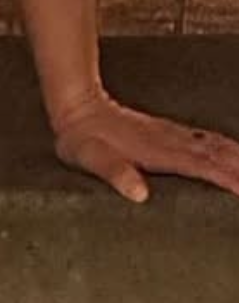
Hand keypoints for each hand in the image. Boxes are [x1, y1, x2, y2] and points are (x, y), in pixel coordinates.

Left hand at [52, 90, 238, 204]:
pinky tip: (233, 150)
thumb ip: (115, 173)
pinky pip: (205, 139)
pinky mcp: (167, 132)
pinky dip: (225, 146)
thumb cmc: (82, 140)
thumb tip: (139, 194)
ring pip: (214, 145)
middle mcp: (169, 141)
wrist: (79, 108)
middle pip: (216, 155)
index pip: (200, 167)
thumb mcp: (90, 158)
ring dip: (238, 156)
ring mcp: (170, 135)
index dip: (225, 178)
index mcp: (156, 152)